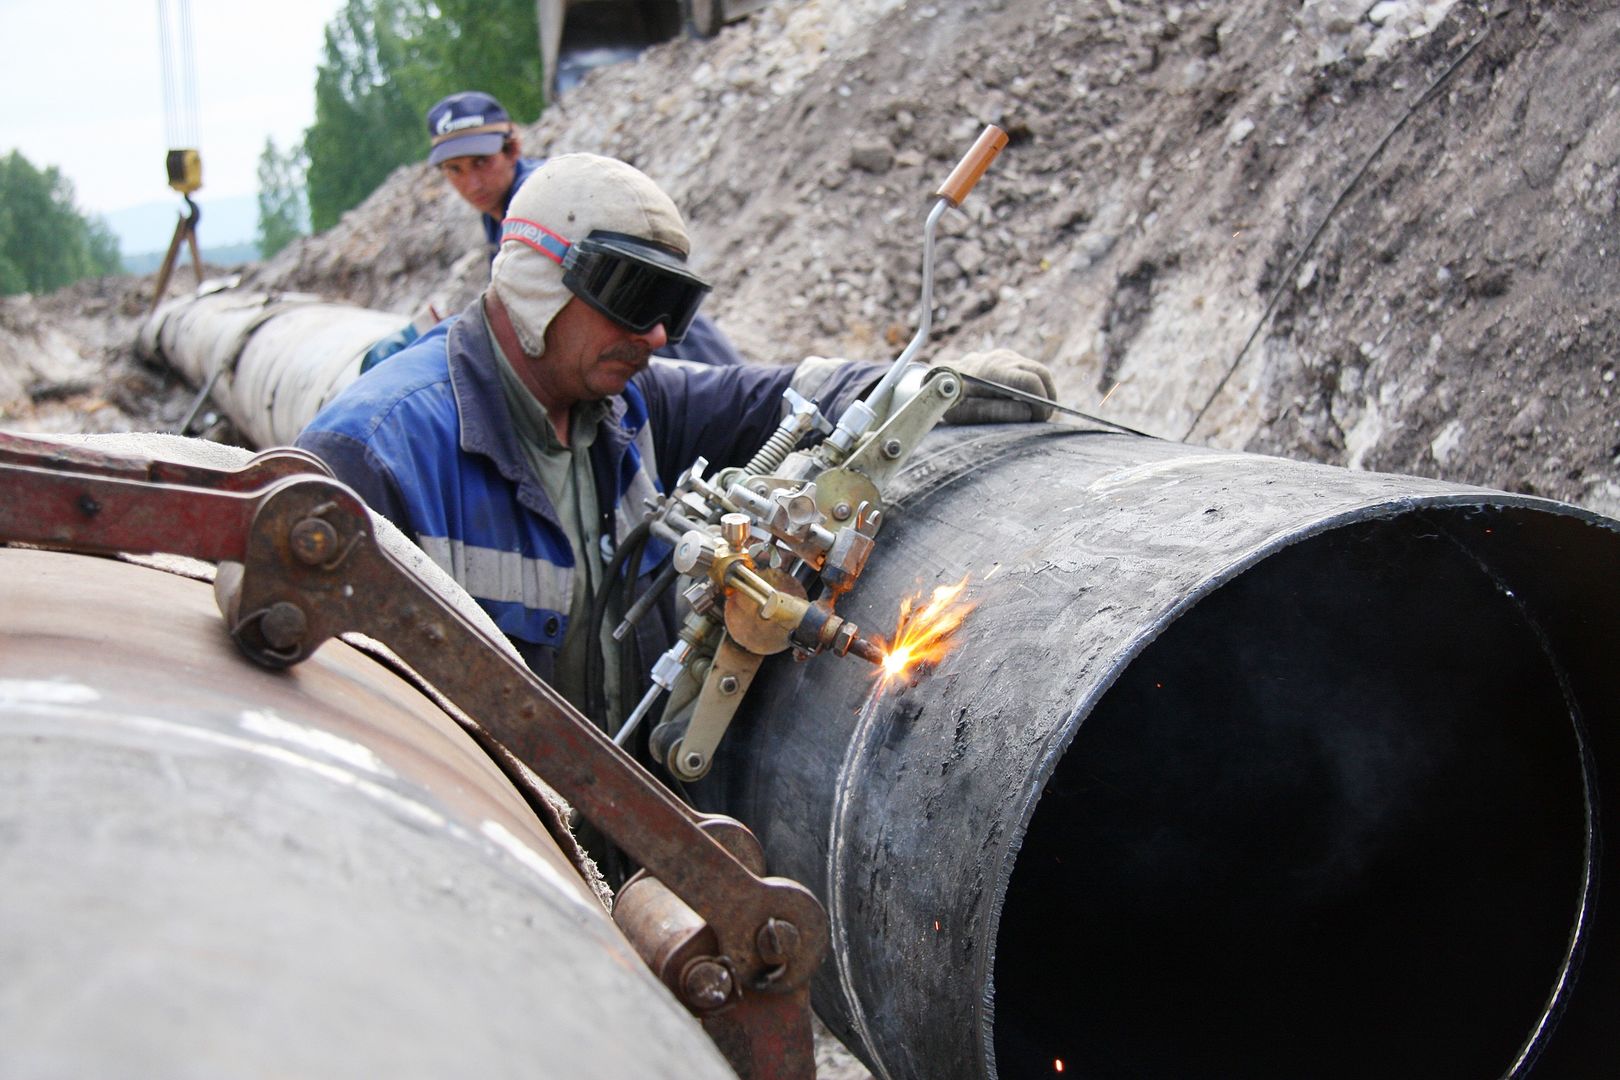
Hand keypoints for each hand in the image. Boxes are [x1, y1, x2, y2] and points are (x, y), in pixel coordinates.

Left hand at [942, 348, 1057, 423]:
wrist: (938, 379)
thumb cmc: (952, 398)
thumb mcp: (968, 412)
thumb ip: (996, 412)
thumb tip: (1028, 414)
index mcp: (994, 370)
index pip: (1031, 381)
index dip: (1042, 402)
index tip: (1039, 419)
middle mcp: (1003, 358)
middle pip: (1041, 374)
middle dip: (1048, 398)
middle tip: (1043, 419)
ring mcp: (1007, 356)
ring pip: (1039, 372)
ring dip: (1044, 392)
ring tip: (1037, 413)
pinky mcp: (1008, 359)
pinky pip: (1030, 371)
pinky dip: (1035, 387)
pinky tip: (1027, 404)